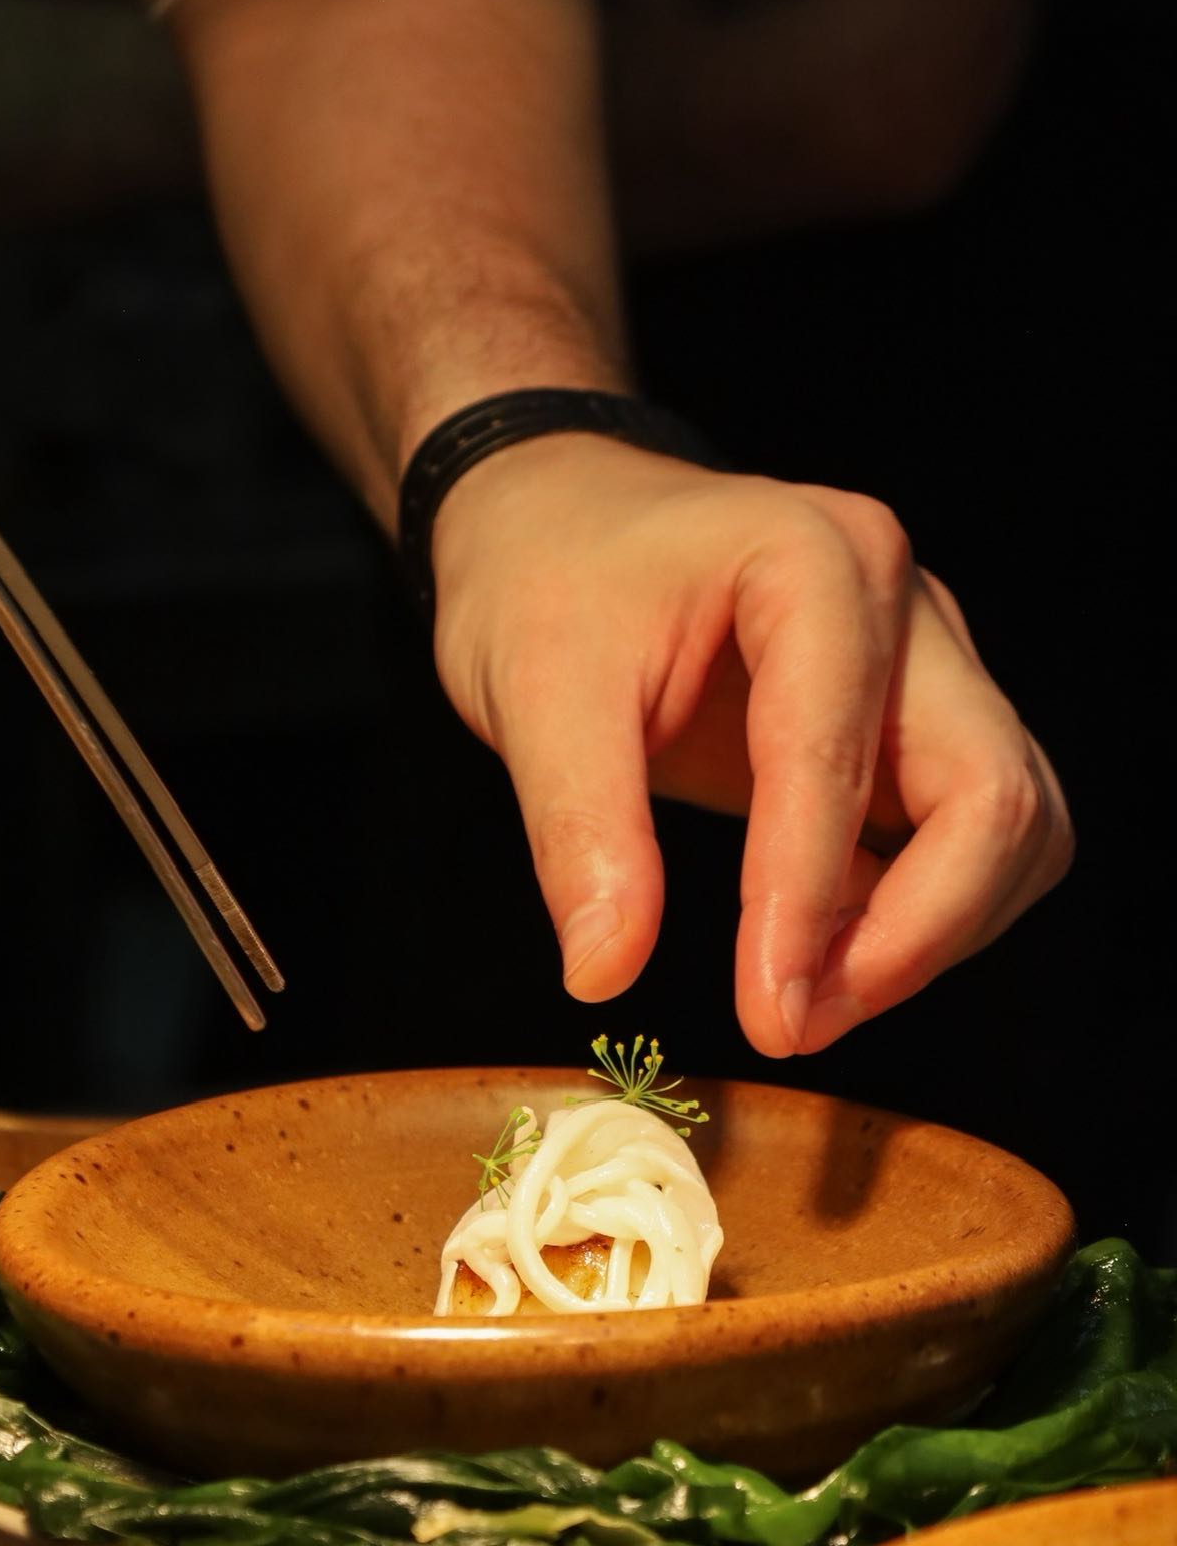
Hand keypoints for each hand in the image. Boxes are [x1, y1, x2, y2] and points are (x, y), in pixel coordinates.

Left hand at [430, 433, 1071, 1056]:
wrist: (561, 522)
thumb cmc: (547, 581)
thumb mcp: (530, 693)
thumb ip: (578, 832)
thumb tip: (606, 972)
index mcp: (813, 563)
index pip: (839, 759)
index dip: (808, 906)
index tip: (768, 1019)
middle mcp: (904, 605)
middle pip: (992, 795)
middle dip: (912, 937)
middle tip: (796, 1022)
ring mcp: (931, 663)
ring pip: (1015, 825)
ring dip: (935, 934)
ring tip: (806, 992)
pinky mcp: (926, 722)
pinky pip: (981, 835)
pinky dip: (927, 912)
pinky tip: (824, 943)